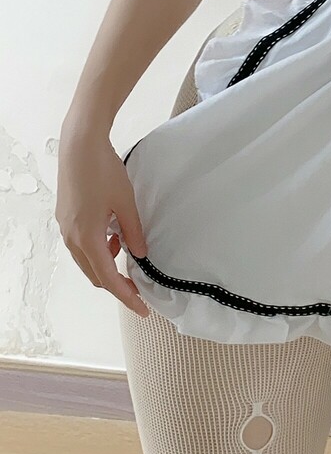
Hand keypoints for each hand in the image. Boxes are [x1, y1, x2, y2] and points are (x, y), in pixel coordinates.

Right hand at [56, 121, 150, 315]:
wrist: (79, 145)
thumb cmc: (104, 171)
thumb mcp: (126, 202)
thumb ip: (134, 231)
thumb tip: (140, 254)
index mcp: (87, 238)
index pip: (108, 278)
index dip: (126, 296)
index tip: (142, 308)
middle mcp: (72, 238)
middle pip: (94, 274)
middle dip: (116, 283)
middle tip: (138, 284)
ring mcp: (65, 228)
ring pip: (86, 261)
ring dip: (106, 264)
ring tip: (125, 251)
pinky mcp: (65, 218)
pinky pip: (81, 246)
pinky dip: (97, 249)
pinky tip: (112, 235)